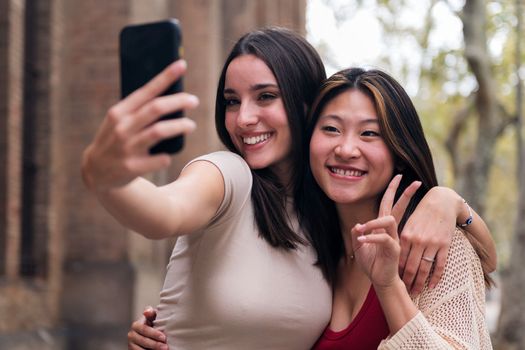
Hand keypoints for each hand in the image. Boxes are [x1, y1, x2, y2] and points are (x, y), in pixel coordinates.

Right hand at [82, 59, 198, 192]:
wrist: (96, 172)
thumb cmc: (115, 141)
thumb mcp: (119, 122)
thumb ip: (139, 110)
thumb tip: (172, 95)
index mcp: (119, 112)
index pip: (146, 91)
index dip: (165, 77)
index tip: (181, 65)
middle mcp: (122, 127)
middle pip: (156, 108)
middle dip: (178, 101)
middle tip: (194, 100)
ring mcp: (126, 148)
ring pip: (159, 131)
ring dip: (179, 126)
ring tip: (190, 125)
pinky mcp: (132, 167)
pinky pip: (159, 159)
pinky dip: (167, 156)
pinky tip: (169, 155)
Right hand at [127, 307, 167, 349]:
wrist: (149, 334)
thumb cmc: (152, 323)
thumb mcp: (152, 316)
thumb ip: (150, 312)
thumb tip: (146, 312)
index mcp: (136, 325)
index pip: (144, 329)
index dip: (154, 334)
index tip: (164, 337)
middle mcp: (131, 335)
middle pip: (143, 340)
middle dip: (155, 344)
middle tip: (165, 347)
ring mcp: (131, 345)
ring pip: (141, 349)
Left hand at [351, 175, 420, 288]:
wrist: (381, 280)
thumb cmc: (372, 264)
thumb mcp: (359, 247)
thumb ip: (357, 235)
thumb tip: (357, 224)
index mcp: (383, 227)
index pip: (388, 204)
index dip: (393, 190)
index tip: (399, 176)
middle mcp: (391, 230)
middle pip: (397, 206)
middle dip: (404, 193)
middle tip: (415, 182)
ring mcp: (394, 238)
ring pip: (388, 219)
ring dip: (373, 222)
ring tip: (362, 229)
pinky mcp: (393, 248)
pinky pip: (382, 237)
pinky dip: (370, 237)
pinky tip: (361, 240)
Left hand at [398, 186, 458, 293]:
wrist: (441, 203)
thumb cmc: (422, 213)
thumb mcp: (407, 224)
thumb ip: (400, 238)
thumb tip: (391, 251)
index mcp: (405, 235)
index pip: (399, 258)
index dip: (396, 270)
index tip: (393, 280)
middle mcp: (417, 241)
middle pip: (410, 267)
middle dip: (406, 281)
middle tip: (403, 291)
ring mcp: (431, 244)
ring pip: (424, 269)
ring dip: (419, 283)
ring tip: (415, 292)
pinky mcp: (444, 245)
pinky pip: (439, 265)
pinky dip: (435, 278)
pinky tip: (431, 286)